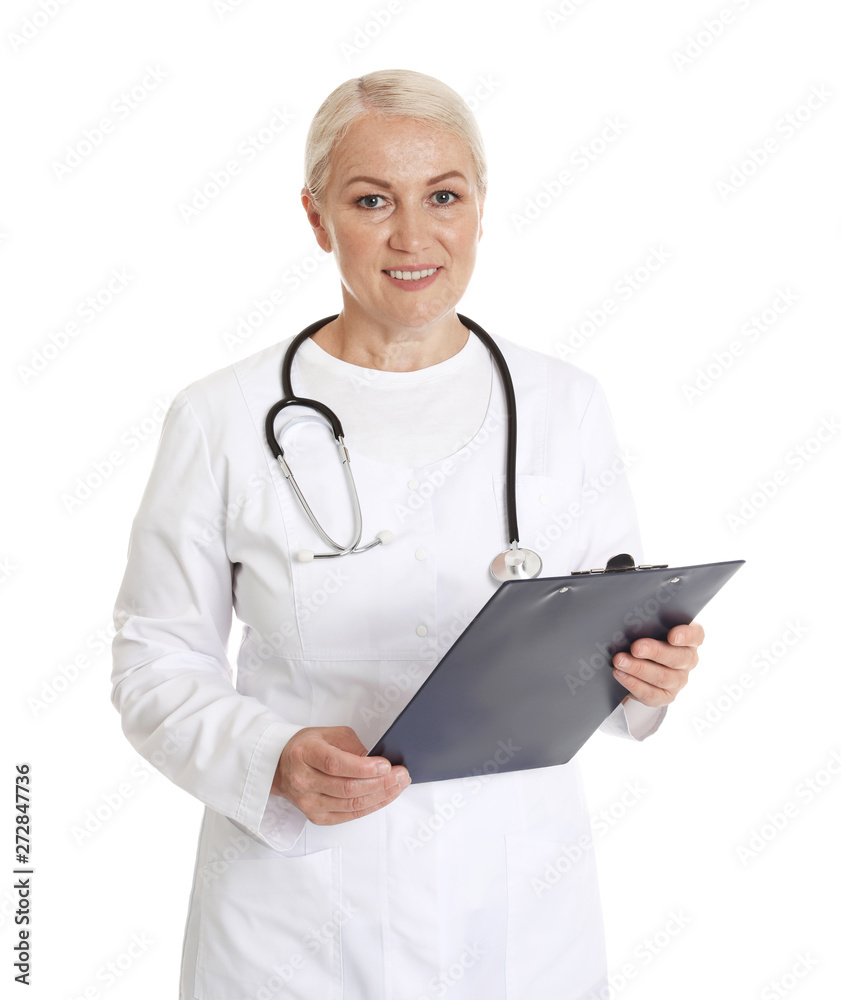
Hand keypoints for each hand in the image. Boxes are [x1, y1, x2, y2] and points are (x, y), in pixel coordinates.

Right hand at [271, 725, 410, 824]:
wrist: (280, 766)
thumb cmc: (307, 747)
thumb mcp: (329, 735)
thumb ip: (353, 747)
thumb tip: (378, 763)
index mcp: (305, 754)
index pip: (336, 764)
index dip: (364, 767)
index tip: (387, 765)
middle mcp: (303, 781)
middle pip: (347, 788)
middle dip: (381, 783)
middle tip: (402, 774)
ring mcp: (308, 802)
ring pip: (351, 805)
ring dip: (381, 796)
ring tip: (399, 785)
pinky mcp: (316, 817)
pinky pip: (349, 815)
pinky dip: (371, 806)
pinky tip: (385, 797)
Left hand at [612, 622, 704, 707]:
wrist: (641, 666)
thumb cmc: (647, 639)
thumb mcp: (651, 630)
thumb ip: (648, 625)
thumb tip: (630, 622)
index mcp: (689, 640)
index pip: (695, 635)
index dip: (686, 635)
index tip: (672, 635)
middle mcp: (688, 660)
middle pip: (677, 658)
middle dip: (655, 652)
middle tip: (635, 648)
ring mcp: (679, 680)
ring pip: (662, 677)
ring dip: (638, 668)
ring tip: (620, 661)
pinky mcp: (666, 696)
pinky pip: (651, 693)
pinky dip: (633, 683)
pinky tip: (620, 674)